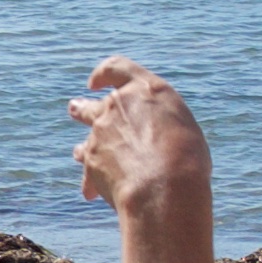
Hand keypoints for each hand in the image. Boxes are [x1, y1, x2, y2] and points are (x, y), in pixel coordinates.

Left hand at [67, 57, 214, 223]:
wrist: (164, 186)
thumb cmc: (186, 159)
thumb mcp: (182, 129)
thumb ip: (160, 126)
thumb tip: (153, 140)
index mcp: (145, 90)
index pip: (116, 68)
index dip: (103, 74)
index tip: (94, 83)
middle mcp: (117, 106)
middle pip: (91, 105)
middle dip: (82, 109)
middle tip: (75, 109)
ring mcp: (100, 133)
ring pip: (85, 140)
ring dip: (83, 148)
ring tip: (79, 152)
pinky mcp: (91, 160)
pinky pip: (88, 173)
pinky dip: (91, 183)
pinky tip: (92, 194)